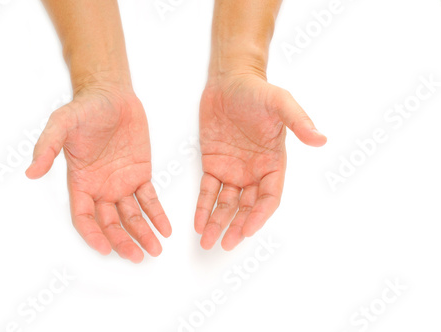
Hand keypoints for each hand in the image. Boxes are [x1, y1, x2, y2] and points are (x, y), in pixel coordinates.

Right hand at [26, 84, 170, 262]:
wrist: (111, 95)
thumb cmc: (85, 109)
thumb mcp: (62, 124)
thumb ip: (48, 147)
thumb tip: (31, 172)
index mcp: (80, 182)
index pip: (83, 217)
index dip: (93, 234)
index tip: (106, 248)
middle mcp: (101, 188)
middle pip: (110, 223)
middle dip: (123, 241)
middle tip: (137, 256)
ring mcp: (121, 183)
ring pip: (132, 216)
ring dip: (143, 233)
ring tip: (156, 249)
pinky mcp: (140, 174)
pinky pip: (149, 199)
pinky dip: (157, 214)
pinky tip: (165, 228)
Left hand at [195, 74, 325, 250]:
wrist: (229, 80)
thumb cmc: (257, 91)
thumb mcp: (280, 103)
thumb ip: (298, 121)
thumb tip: (320, 138)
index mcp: (273, 163)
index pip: (269, 197)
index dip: (259, 215)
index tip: (247, 229)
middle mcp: (254, 172)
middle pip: (247, 206)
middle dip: (236, 226)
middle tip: (225, 243)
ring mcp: (233, 170)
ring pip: (226, 203)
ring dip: (217, 222)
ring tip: (207, 241)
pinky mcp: (214, 164)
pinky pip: (208, 190)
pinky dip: (203, 206)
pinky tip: (197, 222)